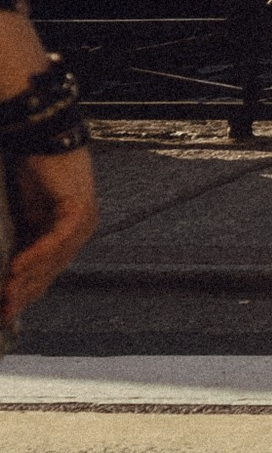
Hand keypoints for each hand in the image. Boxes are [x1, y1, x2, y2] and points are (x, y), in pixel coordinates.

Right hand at [2, 141, 97, 329]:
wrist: (44, 137)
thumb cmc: (33, 174)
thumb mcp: (24, 215)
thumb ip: (21, 243)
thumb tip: (9, 273)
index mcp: (68, 237)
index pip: (46, 275)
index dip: (25, 296)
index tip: (4, 314)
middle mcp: (80, 233)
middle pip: (49, 273)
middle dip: (23, 295)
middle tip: (1, 314)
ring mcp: (83, 223)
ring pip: (52, 261)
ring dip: (26, 280)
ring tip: (5, 296)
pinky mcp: (79, 210)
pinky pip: (56, 240)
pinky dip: (35, 254)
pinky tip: (16, 267)